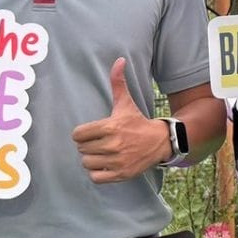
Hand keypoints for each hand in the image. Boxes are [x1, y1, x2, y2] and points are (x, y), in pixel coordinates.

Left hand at [72, 57, 168, 182]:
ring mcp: (117, 161)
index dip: (82, 133)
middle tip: (99, 142)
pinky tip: (106, 165)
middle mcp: (113, 145)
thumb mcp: (126, 103)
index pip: (78, 134)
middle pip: (81, 149)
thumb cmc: (137, 122)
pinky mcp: (120, 174)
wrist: (159, 142)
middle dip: (88, 146)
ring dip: (92, 159)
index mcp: (110, 127)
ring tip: (102, 154)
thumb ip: (118, 82)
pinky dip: (97, 173)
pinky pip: (95, 177)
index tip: (91, 132)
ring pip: (87, 163)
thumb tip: (119, 60)